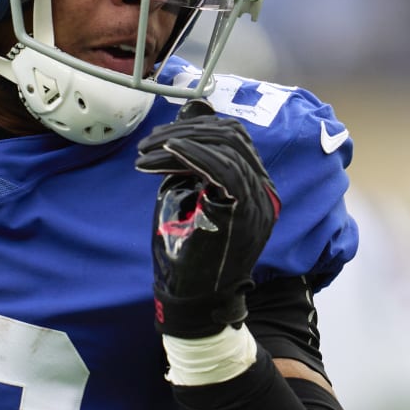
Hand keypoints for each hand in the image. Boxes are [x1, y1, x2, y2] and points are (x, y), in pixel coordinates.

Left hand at [134, 100, 279, 336]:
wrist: (192, 301)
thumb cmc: (187, 252)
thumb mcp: (186, 192)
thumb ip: (191, 156)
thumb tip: (194, 107)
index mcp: (256, 188)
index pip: (235, 138)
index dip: (196, 128)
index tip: (158, 139)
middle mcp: (264, 193)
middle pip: (233, 137)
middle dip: (185, 131)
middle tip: (147, 144)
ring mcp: (258, 203)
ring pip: (226, 148)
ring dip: (178, 143)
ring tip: (145, 154)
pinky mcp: (242, 213)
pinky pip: (222, 169)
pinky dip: (190, 155)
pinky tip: (161, 157)